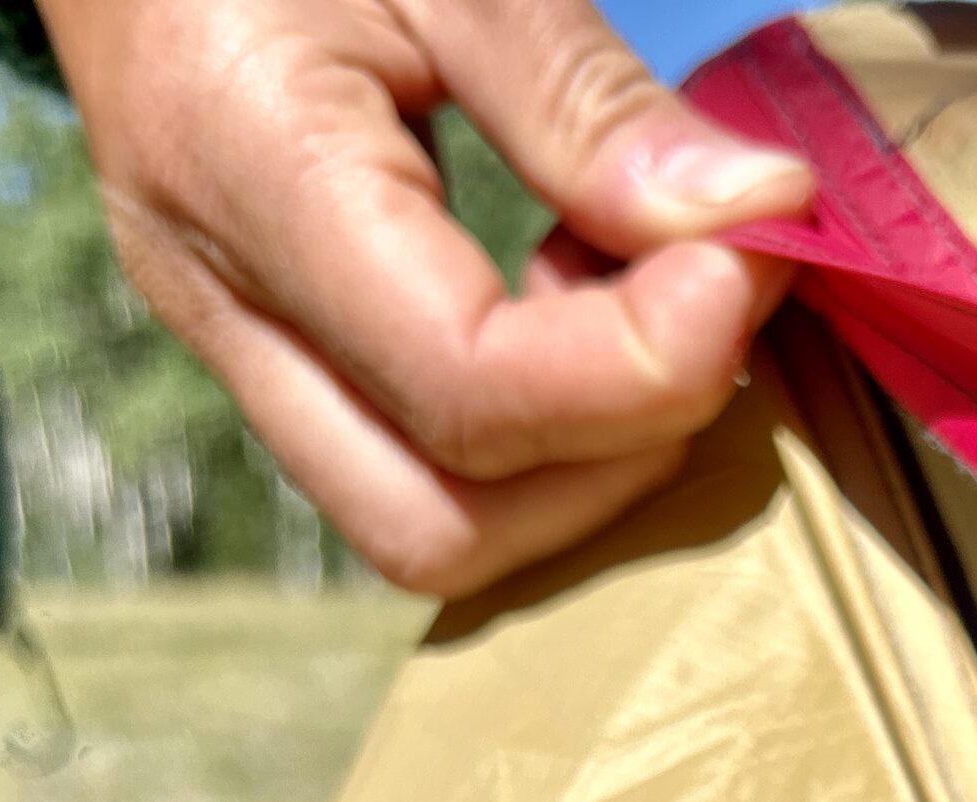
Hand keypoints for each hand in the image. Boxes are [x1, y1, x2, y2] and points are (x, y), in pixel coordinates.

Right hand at [37, 0, 814, 594]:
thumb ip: (591, 99)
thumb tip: (756, 215)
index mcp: (244, 166)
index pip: (462, 386)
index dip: (641, 366)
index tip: (749, 258)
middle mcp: (220, 298)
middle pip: (439, 525)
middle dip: (615, 453)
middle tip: (714, 299)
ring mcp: (237, 344)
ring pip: (433, 526)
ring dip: (588, 452)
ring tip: (649, 283)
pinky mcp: (279, 354)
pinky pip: (427, 466)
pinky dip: (550, 426)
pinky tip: (592, 293)